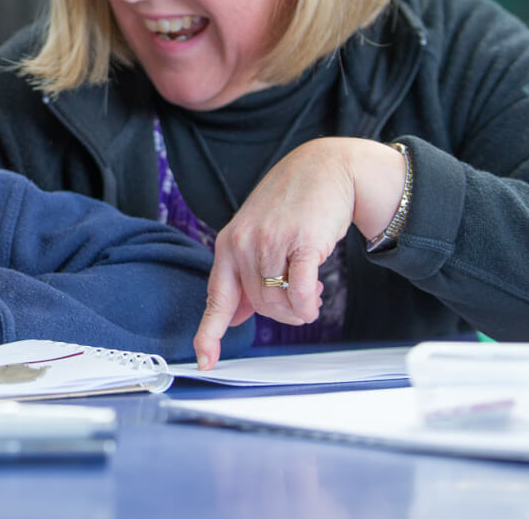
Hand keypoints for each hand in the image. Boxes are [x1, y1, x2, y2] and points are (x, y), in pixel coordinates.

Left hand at [193, 138, 406, 369]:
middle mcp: (243, 244)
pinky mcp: (300, 241)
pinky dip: (307, 304)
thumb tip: (232, 317)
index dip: (208, 333)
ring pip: (278, 303)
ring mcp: (270, 241)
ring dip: (298, 309)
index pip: (215, 298)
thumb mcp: (256, 235)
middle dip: (281, 314)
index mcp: (227, 245)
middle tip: (298, 300)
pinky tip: (315, 298)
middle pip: (258, 306)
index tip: (204, 360)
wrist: (324, 168)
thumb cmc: (291, 205)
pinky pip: (300, 292)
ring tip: (309, 293)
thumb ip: (242, 274)